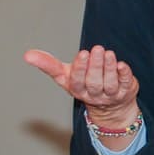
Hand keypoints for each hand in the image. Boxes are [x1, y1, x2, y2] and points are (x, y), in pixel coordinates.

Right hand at [24, 46, 140, 127]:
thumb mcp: (66, 75)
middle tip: (97, 49)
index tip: (82, 53)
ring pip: (110, 84)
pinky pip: (125, 84)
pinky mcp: (126, 91)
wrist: (110, 105)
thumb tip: (27, 55)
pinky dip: (124, 74)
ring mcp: (110, 95)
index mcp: (77, 90)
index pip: (78, 82)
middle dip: (95, 66)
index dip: (80, 69)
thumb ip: (48, 64)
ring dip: (109, 68)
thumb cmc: (84, 84)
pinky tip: (122, 65)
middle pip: (94, 82)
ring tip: (108, 53)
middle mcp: (94, 95)